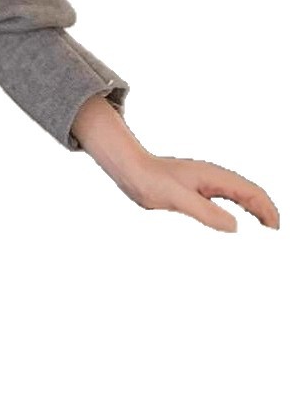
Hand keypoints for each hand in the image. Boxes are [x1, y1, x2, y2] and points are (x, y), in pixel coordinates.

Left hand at [118, 153, 279, 232]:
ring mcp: (204, 183)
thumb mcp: (177, 198)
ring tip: (261, 231)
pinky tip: (233, 224)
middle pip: (249, 194)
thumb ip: (205, 211)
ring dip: (253, 212)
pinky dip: (235, 211)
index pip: (252, 192)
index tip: (275, 230)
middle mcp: (213, 177)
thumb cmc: (150, 180)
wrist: (130, 170)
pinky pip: (223, 200)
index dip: (268, 210)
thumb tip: (235, 227)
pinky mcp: (194, 190)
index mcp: (215, 176)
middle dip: (265, 212)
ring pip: (238, 196)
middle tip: (274, 234)